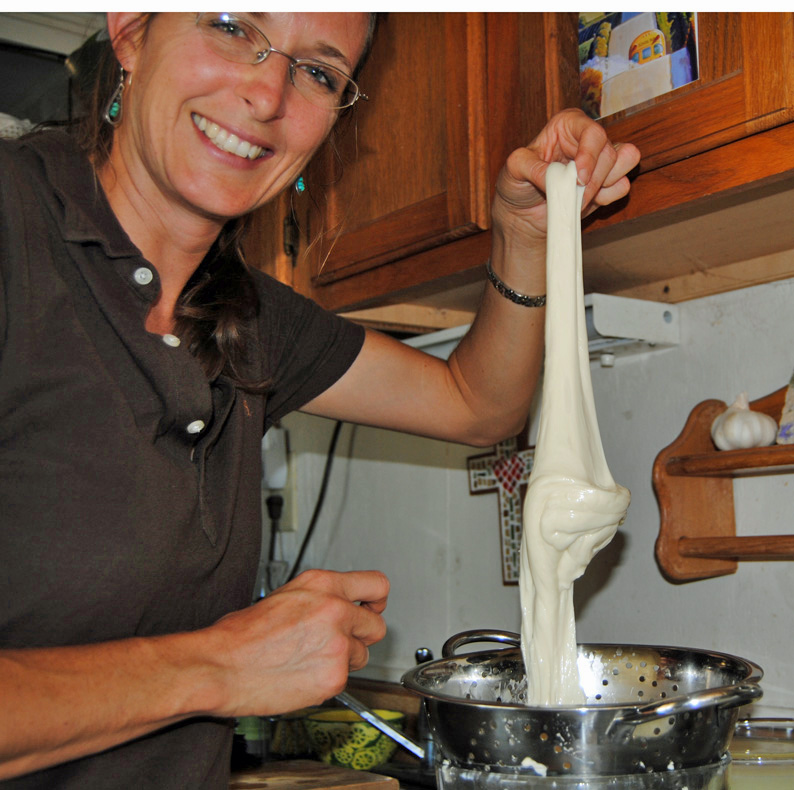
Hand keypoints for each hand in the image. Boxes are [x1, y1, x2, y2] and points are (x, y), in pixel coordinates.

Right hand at [204, 568, 388, 716]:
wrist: (221, 666)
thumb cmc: (242, 635)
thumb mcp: (284, 596)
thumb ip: (319, 599)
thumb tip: (339, 606)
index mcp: (322, 585)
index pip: (377, 584)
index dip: (376, 601)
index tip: (372, 609)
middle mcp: (335, 610)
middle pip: (377, 625)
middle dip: (361, 637)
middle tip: (339, 642)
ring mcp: (337, 643)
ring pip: (361, 656)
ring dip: (344, 660)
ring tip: (311, 660)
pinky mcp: (334, 676)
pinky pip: (344, 680)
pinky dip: (328, 681)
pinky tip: (303, 675)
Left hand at [492, 108, 640, 245]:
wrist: (523, 215)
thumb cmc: (517, 185)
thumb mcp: (514, 169)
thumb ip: (532, 167)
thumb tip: (554, 177)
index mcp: (567, 125)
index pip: (592, 132)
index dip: (589, 155)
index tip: (579, 178)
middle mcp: (587, 139)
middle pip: (610, 151)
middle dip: (593, 180)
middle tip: (572, 196)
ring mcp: (600, 161)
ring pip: (624, 163)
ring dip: (603, 185)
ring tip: (577, 197)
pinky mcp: (607, 183)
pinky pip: (622, 186)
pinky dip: (607, 197)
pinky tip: (584, 202)